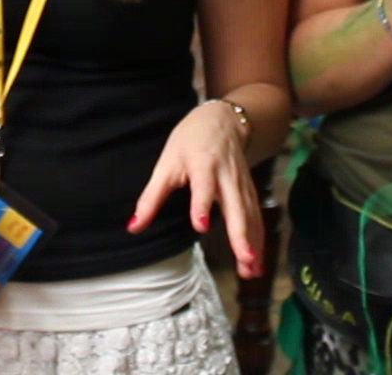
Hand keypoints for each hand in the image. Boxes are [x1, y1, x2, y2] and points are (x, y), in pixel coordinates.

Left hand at [129, 99, 263, 277]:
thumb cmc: (190, 141)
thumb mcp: (166, 163)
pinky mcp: (249, 192)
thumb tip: (133, 227)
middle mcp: (227, 175)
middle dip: (241, 234)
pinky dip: (258, 240)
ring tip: (251, 271)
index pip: (203, 186)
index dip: (202, 204)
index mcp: (203, 164)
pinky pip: (256, 218)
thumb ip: (151, 197)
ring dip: (253, 244)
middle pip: (237, 206)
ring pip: (251, 216)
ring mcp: (242, 184)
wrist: (221, 120)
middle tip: (244, 259)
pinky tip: (256, 262)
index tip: (200, 224)